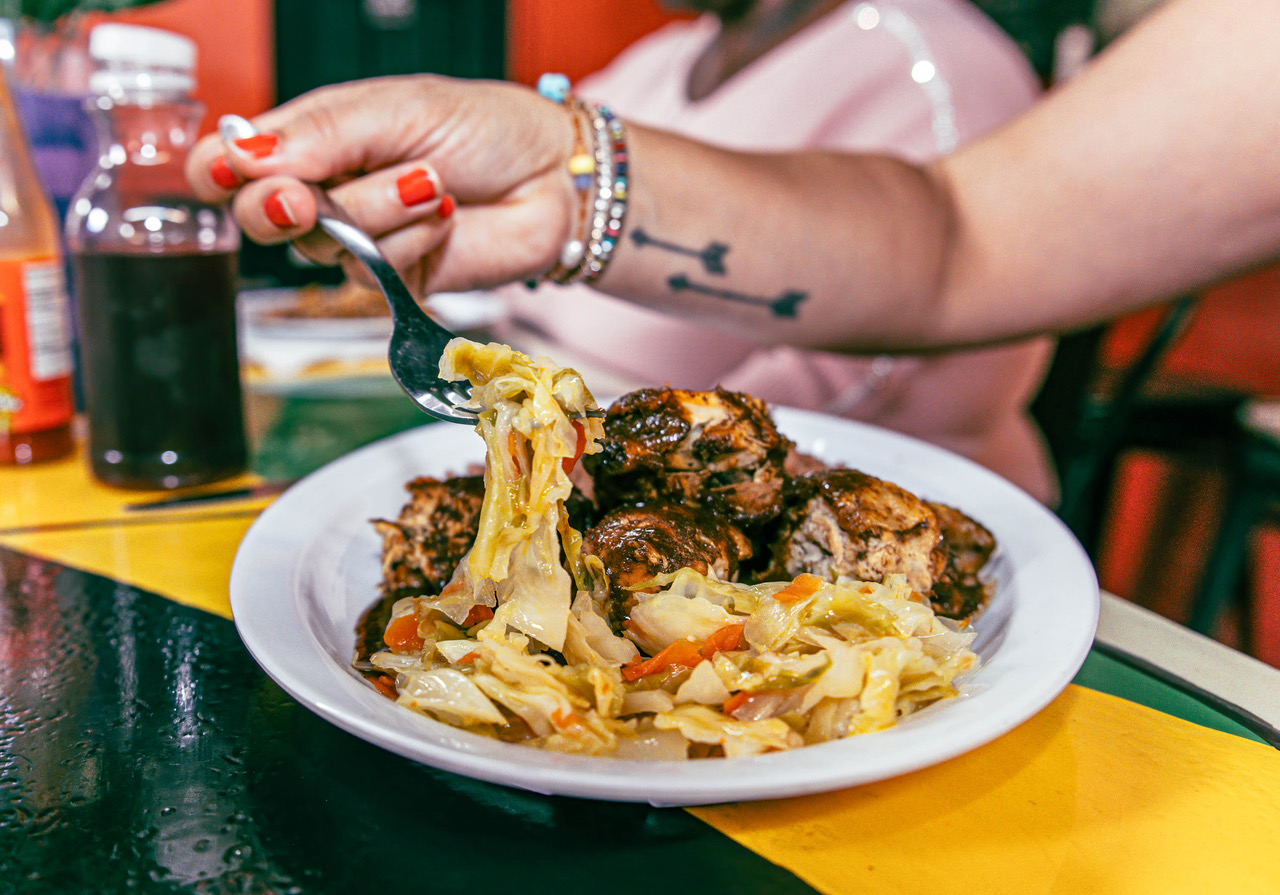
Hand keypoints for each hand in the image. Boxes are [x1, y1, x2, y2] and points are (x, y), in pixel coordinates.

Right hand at [187, 74, 577, 294]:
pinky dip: (410, 243)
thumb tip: (243, 154)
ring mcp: (358, 239)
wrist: (552, 180)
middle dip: (283, 206)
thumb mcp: (400, 108)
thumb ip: (323, 133)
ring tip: (432, 182)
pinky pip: (370, 276)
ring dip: (378, 212)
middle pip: (260, 215)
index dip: (217, 172)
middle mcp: (327, 190)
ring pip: (323, 245)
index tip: (226, 173)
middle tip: (308, 198)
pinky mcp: (393, 281)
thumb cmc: (484, 130)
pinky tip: (444, 220)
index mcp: (313, 138)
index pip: (233, 161)